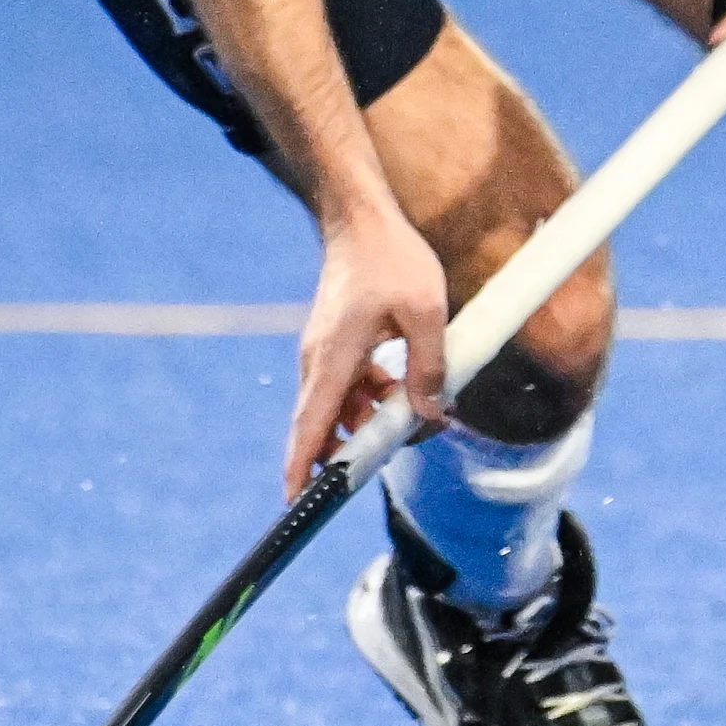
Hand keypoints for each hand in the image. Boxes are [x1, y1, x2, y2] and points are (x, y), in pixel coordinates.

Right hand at [282, 201, 447, 495]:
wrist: (363, 221)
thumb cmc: (393, 260)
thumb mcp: (427, 312)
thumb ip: (429, 367)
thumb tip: (429, 416)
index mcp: (333, 357)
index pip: (311, 426)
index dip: (302, 469)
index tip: (295, 504)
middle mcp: (318, 361)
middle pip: (325, 425)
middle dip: (352, 452)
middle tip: (389, 460)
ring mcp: (323, 353)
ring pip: (342, 407)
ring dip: (373, 421)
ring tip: (419, 416)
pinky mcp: (335, 345)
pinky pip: (349, 386)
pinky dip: (374, 396)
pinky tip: (405, 388)